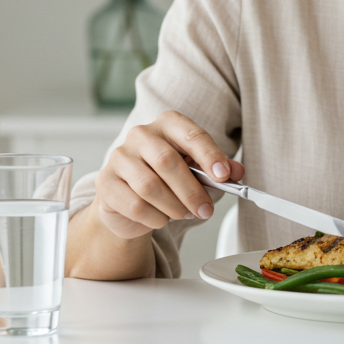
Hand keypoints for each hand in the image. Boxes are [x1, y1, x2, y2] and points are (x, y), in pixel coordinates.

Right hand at [93, 110, 244, 240]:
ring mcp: (119, 157)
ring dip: (173, 206)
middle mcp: (140, 135)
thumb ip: (217, 170)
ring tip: (182, 214)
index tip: (224, 175)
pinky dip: (155, 218)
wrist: (129, 201)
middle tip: (206, 210)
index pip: (190, 134)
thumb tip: (237, 172)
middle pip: (167, 161)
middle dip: (191, 191)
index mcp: (166, 124)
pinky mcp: (106, 182)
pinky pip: (135, 205)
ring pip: (150, 186)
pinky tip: (161, 218)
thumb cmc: (166, 180)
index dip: (209, 155)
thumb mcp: (196, 171)